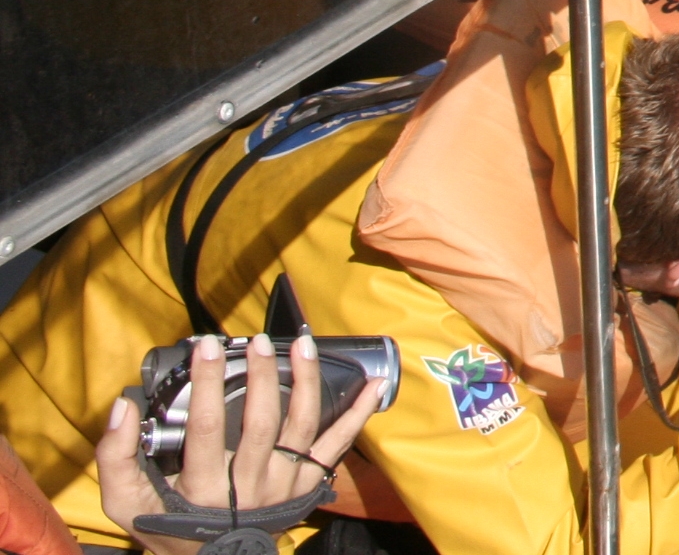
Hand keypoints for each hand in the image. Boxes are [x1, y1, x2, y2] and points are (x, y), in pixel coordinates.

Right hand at [100, 332, 385, 554]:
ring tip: (302, 344)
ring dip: (306, 381)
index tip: (207, 347)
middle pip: (260, 421)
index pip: (206, 426)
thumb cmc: (167, 525)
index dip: (208, 382)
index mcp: (205, 488)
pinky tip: (373, 385)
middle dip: (261, 376)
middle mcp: (250, 485)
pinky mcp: (308, 484)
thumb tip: (123, 408)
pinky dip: (358, 415)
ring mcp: (285, 484)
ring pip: (302, 426)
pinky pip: (338, 446)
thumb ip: (115, 457)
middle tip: (256, 342)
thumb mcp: (127, 502)